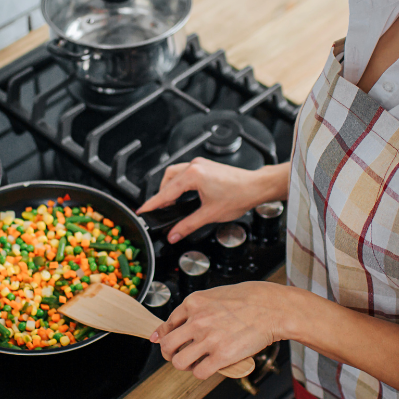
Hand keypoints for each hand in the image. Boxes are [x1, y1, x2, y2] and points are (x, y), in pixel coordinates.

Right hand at [137, 158, 286, 242]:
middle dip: (161, 196)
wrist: (256, 187)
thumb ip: (188, 225)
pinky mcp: (206, 166)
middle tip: (158, 211)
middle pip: (167, 179)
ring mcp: (201, 164)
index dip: (153, 204)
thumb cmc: (239, 195)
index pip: (166, 192)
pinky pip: (185, 173)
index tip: (143, 210)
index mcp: (194, 175)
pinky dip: (179, 183)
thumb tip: (174, 233)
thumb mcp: (209, 214)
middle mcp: (196, 166)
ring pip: (175, 174)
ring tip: (169, 204)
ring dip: (170, 188)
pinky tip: (182, 194)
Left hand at [150, 282, 289, 379]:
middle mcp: (197, 320)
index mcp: (193, 303)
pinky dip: (201, 373)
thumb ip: (194, 309)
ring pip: (179, 362)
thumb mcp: (214, 295)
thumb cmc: (249, 299)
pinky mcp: (222, 355)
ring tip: (194, 362)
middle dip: (169, 354)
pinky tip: (209, 366)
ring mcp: (209, 338)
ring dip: (185, 365)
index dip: (167, 336)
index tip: (169, 342)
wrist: (273, 308)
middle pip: (167, 345)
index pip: (167, 325)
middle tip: (178, 355)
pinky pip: (199, 372)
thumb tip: (175, 322)